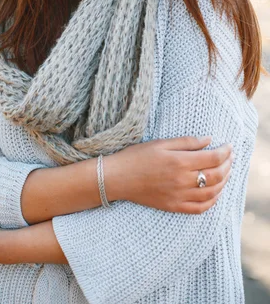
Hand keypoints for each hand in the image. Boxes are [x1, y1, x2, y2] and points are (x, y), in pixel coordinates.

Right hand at [106, 136, 233, 213]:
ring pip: (212, 193)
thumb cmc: (137, 156)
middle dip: (227, 166)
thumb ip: (186, 142)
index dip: (225, 152)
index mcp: (179, 162)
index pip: (212, 158)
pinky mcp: (174, 207)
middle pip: (215, 175)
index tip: (229, 146)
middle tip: (230, 158)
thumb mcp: (161, 143)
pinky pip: (200, 208)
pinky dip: (212, 201)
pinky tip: (216, 193)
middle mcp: (182, 180)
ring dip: (224, 182)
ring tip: (226, 173)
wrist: (118, 178)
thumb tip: (209, 140)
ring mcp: (179, 196)